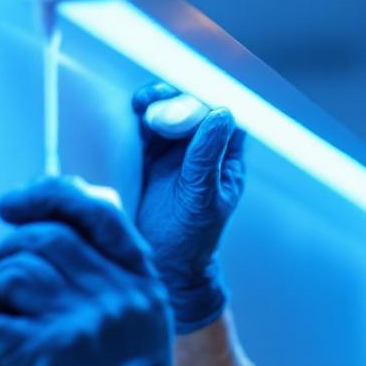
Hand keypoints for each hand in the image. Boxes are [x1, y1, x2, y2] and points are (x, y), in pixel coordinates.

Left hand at [0, 176, 212, 365]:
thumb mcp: (142, 329)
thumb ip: (111, 282)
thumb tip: (59, 229)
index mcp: (141, 286)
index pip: (98, 214)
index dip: (49, 198)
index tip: (15, 204)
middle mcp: (113, 296)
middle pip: (42, 240)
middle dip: (8, 259)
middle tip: (2, 293)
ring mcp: (76, 323)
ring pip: (7, 276)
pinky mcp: (38, 355)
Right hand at [132, 83, 245, 333]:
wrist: (164, 265)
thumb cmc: (191, 239)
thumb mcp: (201, 198)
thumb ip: (207, 158)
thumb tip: (220, 115)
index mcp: (228, 160)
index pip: (225, 119)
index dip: (209, 102)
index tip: (192, 99)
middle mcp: (205, 151)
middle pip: (195, 109)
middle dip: (179, 99)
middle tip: (161, 102)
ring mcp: (177, 152)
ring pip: (171, 113)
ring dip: (159, 102)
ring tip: (146, 102)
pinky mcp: (152, 157)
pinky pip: (149, 128)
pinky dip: (143, 115)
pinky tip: (137, 108)